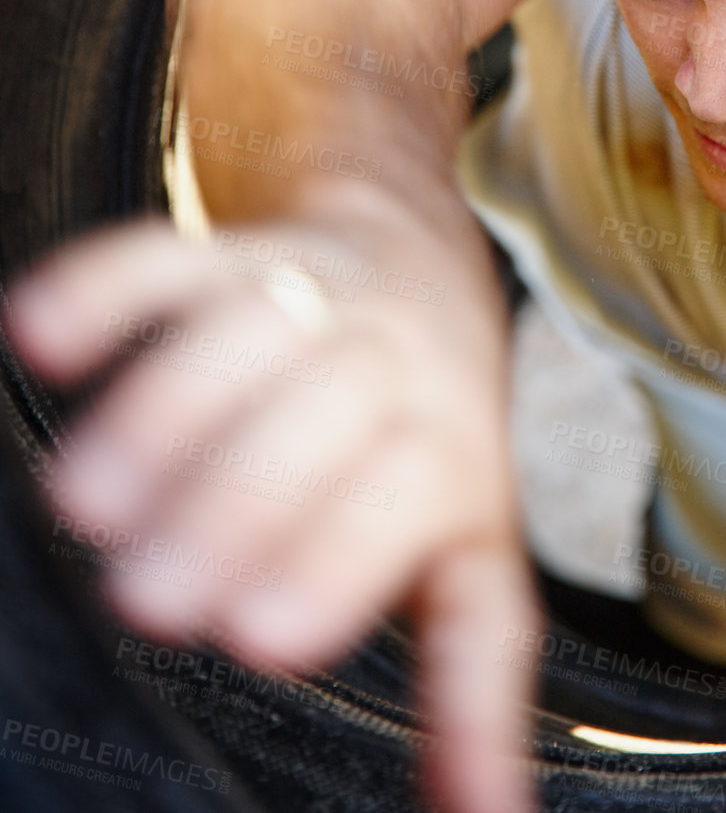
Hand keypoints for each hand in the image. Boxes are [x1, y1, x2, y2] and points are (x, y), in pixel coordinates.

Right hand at [4, 218, 539, 812]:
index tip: (258, 639)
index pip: (408, 500)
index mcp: (454, 454)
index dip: (338, 562)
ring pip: (249, 324)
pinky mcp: (236, 250)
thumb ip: (471, 687)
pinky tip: (40, 338)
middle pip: (327, 408)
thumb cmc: (427, 454)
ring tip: (83, 503)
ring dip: (163, 409)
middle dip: (236, 500)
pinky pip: (172, 255)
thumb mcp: (470, 559)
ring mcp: (314, 293)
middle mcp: (394, 362)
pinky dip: (103, 289)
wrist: (427, 266)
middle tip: (147, 595)